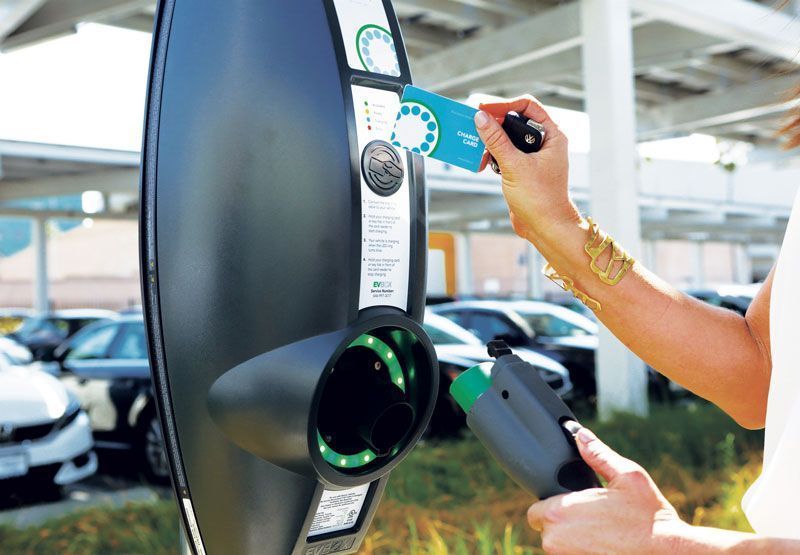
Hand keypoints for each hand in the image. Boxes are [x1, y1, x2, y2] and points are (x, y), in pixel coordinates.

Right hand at [473, 96, 579, 240]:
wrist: (545, 227)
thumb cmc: (541, 200)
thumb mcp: (515, 166)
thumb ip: (496, 141)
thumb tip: (481, 119)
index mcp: (552, 136)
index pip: (528, 106)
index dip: (504, 105)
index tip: (484, 109)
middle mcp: (544, 143)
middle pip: (515, 121)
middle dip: (494, 126)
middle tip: (475, 128)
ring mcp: (533, 157)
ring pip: (508, 139)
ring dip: (491, 144)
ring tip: (479, 154)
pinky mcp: (523, 169)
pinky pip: (505, 154)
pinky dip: (493, 157)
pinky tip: (484, 164)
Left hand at [527, 427, 686, 554]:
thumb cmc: (650, 518)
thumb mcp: (627, 477)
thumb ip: (598, 454)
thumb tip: (581, 435)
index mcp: (560, 513)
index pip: (535, 510)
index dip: (551, 505)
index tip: (572, 504)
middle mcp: (556, 541)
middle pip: (546, 530)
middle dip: (563, 523)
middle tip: (592, 517)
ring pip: (560, 547)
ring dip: (574, 539)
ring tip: (602, 532)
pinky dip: (584, 552)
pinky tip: (606, 545)